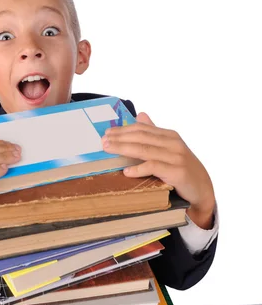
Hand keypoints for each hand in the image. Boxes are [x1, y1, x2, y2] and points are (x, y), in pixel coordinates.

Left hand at [102, 113, 215, 228]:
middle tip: (103, 141)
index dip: (124, 130)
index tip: (107, 133)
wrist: (201, 189)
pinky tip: (127, 171)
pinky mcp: (177, 172)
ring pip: (145, 150)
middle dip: (120, 138)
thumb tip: (140, 115)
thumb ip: (154, 133)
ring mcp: (176, 157)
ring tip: (109, 150)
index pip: (142, 129)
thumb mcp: (169, 148)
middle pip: (141, 137)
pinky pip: (154, 167)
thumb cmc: (182, 169)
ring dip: (124, 149)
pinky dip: (139, 169)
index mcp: (169, 136)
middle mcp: (173, 144)